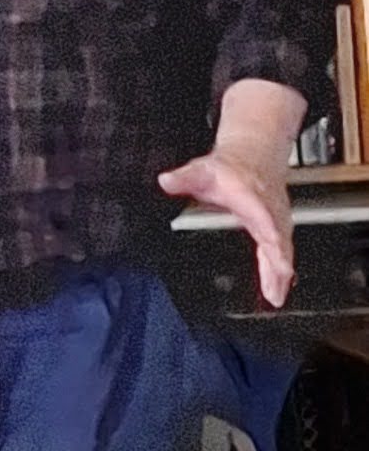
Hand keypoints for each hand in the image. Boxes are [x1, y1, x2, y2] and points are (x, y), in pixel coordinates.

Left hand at [158, 148, 294, 307]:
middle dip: (278, 268)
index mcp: (252, 199)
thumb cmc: (231, 167)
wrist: (254, 153)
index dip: (272, 241)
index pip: (265, 221)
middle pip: (278, 242)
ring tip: (275, 297)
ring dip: (281, 274)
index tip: (276, 260)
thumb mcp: (204, 170)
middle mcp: (269, 211)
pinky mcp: (278, 227)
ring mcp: (277, 220)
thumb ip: (185, 178)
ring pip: (283, 249)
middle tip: (274, 295)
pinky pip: (282, 251)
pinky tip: (277, 288)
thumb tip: (166, 181)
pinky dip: (281, 270)